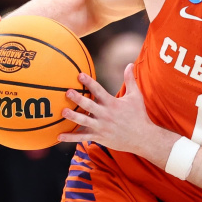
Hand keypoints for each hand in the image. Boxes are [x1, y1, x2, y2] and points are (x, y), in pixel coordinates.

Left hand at [59, 64, 175, 164]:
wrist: (142, 137)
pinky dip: (71, 137)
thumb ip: (130, 80)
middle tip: (67, 92)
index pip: (99, 91)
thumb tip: (129, 64)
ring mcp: (101, 127)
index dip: (89, 82)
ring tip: (62, 112)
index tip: (79, 75)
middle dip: (78, 99)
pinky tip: (59, 136)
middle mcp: (106, 115)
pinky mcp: (99, 137)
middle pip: (89, 106)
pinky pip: (82, 137)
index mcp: (113, 104)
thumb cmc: (139, 115)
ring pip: (84, 122)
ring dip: (73, 117)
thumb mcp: (136, 96)